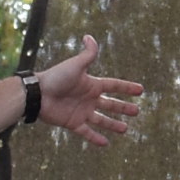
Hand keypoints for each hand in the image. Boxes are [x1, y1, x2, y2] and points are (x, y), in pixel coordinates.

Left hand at [32, 39, 146, 144]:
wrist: (38, 94)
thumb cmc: (56, 78)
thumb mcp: (75, 65)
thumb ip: (87, 54)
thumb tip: (90, 36)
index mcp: (91, 84)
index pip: (114, 86)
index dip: (127, 87)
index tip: (140, 90)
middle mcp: (88, 98)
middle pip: (110, 104)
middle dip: (124, 108)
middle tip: (137, 112)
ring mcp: (81, 112)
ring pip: (101, 120)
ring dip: (113, 124)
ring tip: (125, 129)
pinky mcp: (73, 123)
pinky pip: (87, 132)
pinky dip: (95, 138)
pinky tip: (106, 143)